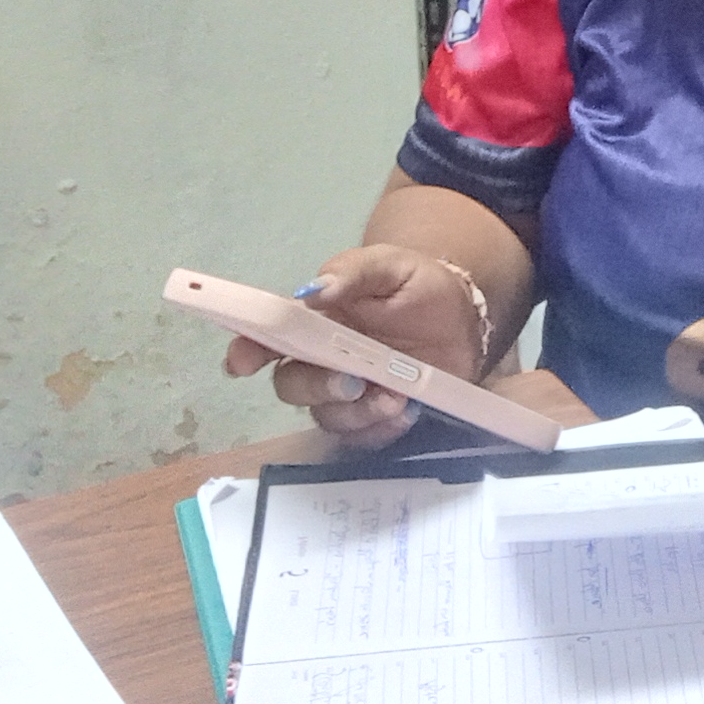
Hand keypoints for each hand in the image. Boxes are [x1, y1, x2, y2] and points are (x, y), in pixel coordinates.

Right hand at [218, 246, 480, 445]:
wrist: (462, 316)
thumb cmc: (417, 285)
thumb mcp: (390, 265)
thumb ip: (353, 272)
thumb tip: (311, 291)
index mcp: (312, 322)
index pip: (265, 338)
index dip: (245, 352)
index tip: (241, 364)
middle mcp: (320, 362)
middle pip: (291, 385)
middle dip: (315, 387)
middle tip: (353, 381)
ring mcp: (348, 394)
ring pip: (327, 417)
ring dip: (356, 413)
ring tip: (396, 397)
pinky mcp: (376, 418)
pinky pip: (364, 438)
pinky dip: (383, 429)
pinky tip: (409, 410)